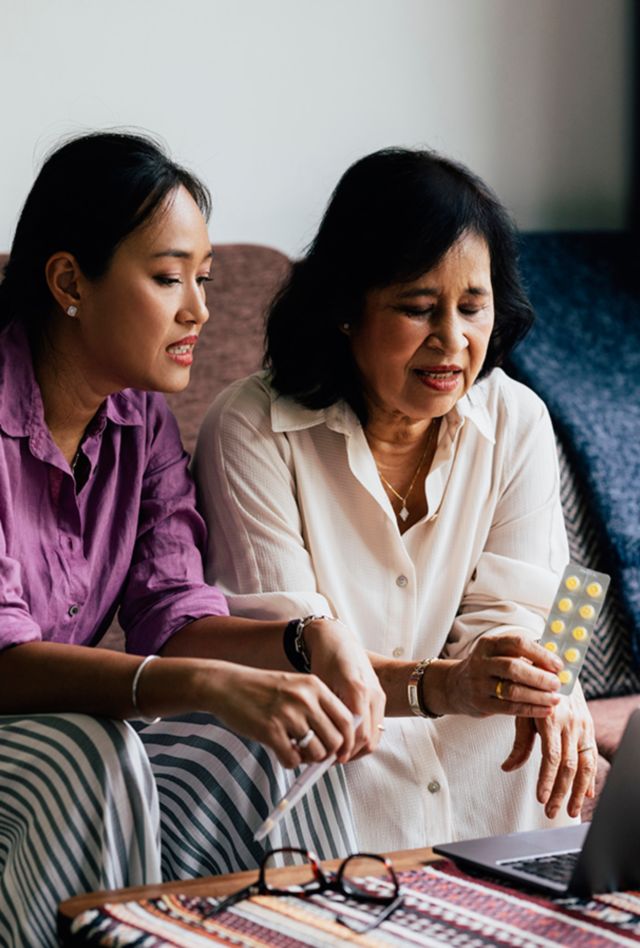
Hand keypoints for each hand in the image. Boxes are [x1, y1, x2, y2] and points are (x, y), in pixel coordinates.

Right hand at [203, 661, 356, 768]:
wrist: (226, 686)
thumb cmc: (262, 690)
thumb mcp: (295, 687)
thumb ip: (317, 706)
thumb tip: (339, 741)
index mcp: (314, 686)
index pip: (346, 719)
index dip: (348, 740)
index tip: (341, 752)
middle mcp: (305, 699)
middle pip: (335, 739)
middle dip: (327, 754)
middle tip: (314, 754)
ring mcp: (288, 715)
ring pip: (317, 752)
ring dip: (308, 759)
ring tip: (295, 751)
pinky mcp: (270, 731)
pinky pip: (293, 760)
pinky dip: (289, 762)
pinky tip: (280, 752)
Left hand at [303, 618, 385, 759]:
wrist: (338, 640)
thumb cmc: (326, 660)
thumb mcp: (320, 686)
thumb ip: (326, 714)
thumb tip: (322, 743)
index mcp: (358, 691)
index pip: (360, 734)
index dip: (346, 752)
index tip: (330, 760)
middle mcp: (374, 695)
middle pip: (370, 740)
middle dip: (351, 754)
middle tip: (331, 760)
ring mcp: (380, 696)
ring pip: (376, 736)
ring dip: (358, 748)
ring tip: (337, 752)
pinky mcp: (380, 697)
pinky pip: (376, 726)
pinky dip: (364, 737)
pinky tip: (346, 739)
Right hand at [443, 631, 562, 717]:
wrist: (456, 685)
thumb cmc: (487, 668)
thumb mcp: (497, 654)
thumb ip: (522, 656)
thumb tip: (556, 664)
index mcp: (488, 644)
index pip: (517, 643)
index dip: (540, 654)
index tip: (558, 665)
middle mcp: (481, 662)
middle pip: (514, 667)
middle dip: (540, 677)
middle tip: (557, 683)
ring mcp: (479, 684)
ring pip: (512, 690)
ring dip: (538, 695)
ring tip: (555, 698)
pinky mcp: (481, 703)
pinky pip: (509, 708)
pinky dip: (530, 709)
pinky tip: (545, 710)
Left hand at [502, 686, 596, 817]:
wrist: (557, 667)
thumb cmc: (534, 690)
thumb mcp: (522, 711)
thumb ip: (519, 742)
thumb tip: (507, 768)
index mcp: (552, 719)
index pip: (551, 757)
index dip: (547, 779)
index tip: (541, 798)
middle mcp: (571, 724)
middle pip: (568, 766)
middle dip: (560, 792)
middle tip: (551, 812)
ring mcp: (583, 727)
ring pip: (585, 765)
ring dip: (578, 791)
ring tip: (571, 811)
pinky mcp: (589, 728)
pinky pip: (592, 756)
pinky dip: (591, 777)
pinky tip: (587, 794)